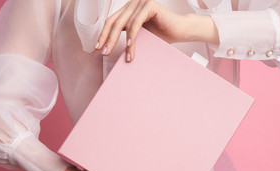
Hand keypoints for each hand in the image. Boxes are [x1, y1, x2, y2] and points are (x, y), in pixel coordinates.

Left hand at [95, 0, 217, 61]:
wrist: (181, 30)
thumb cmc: (162, 34)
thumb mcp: (139, 36)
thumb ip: (126, 36)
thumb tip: (110, 48)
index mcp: (128, 10)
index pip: (111, 21)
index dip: (104, 35)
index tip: (98, 48)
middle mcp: (132, 3)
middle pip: (114, 22)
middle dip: (108, 39)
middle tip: (104, 52)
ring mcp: (140, 2)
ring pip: (124, 24)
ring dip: (122, 42)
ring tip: (125, 56)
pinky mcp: (149, 5)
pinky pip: (135, 22)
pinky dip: (132, 35)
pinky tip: (130, 46)